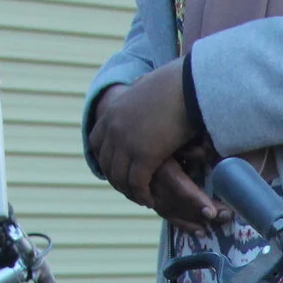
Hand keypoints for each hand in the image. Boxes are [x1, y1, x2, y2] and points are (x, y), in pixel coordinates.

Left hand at [88, 65, 220, 226]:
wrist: (186, 87)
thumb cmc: (175, 84)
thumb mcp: (147, 85)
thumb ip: (139, 90)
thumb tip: (142, 82)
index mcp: (111, 113)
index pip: (96, 143)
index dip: (105, 160)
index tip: (117, 170)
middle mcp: (113, 129)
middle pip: (106, 164)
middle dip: (117, 180)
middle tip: (131, 190)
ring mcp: (126, 143)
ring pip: (120, 177)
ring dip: (129, 191)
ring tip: (142, 198)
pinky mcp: (143, 156)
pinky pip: (137, 183)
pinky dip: (142, 194)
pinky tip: (150, 200)